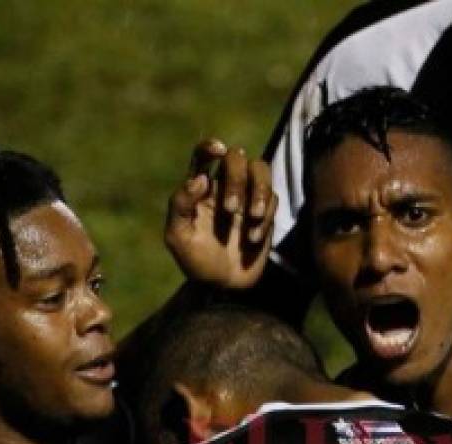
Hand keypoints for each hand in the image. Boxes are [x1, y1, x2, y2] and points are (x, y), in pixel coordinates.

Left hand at [164, 138, 276, 288]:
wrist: (223, 288)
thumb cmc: (196, 261)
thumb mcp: (178, 236)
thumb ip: (180, 204)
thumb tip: (201, 178)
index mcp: (200, 188)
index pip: (204, 155)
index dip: (210, 146)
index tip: (218, 150)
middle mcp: (225, 187)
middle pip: (237, 158)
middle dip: (237, 179)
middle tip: (231, 210)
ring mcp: (247, 198)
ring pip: (261, 169)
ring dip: (260, 190)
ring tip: (254, 218)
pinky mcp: (266, 213)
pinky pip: (273, 199)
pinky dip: (266, 216)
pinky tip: (253, 239)